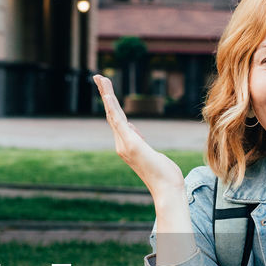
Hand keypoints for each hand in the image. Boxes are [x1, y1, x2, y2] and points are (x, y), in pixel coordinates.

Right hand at [94, 75, 185, 199]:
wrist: (166, 188)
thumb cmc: (163, 174)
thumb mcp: (152, 153)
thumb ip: (140, 141)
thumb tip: (134, 131)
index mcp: (126, 145)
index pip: (117, 121)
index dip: (111, 104)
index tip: (108, 91)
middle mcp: (121, 144)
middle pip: (111, 114)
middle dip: (105, 94)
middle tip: (99, 76)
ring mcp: (124, 144)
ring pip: (112, 114)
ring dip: (106, 94)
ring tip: (101, 78)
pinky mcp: (131, 144)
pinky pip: (118, 121)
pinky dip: (112, 107)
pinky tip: (107, 95)